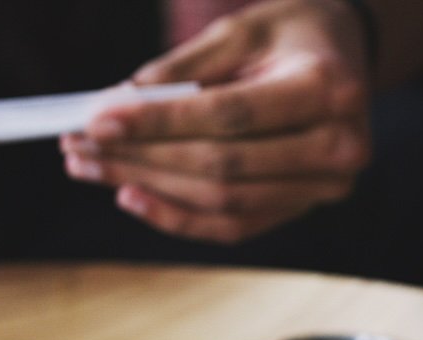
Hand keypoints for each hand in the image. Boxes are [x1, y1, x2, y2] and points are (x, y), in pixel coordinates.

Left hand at [62, 0, 370, 243]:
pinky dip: (175, 217)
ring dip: (146, 186)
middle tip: (78, 144)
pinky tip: (129, 195)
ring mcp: (322, 188)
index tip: (97, 118)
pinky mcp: (298, 209)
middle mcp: (338, 146)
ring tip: (89, 165)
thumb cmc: (289, 34)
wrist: (344, 58)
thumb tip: (116, 106)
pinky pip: (229, 226)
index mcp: (328, 88)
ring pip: (219, 201)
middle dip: (140, 156)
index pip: (229, 115)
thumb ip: (182, 69)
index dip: (159, 121)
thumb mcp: (241, 30)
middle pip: (220, 165)